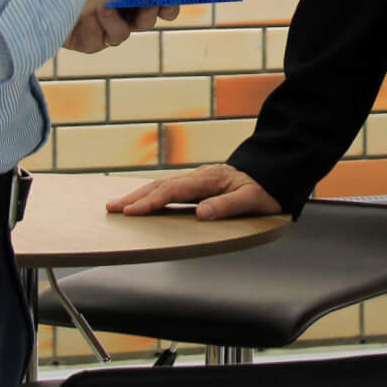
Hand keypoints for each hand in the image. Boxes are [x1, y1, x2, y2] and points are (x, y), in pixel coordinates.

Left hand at [63, 3, 179, 54]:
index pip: (161, 3)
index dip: (169, 6)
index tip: (168, 2)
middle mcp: (122, 13)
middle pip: (147, 21)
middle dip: (148, 14)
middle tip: (144, 4)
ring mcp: (104, 29)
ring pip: (121, 35)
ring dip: (114, 21)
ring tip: (102, 5)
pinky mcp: (86, 42)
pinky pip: (96, 42)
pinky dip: (92, 28)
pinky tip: (83, 13)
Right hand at [106, 163, 282, 219]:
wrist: (275, 173)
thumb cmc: (265, 189)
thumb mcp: (253, 200)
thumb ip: (228, 206)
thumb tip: (202, 213)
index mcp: (209, 180)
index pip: (173, 190)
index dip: (151, 201)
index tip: (131, 211)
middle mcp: (199, 176)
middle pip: (161, 185)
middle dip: (135, 197)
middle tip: (111, 208)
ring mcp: (197, 179)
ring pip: (163, 185)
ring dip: (139, 195)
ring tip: (118, 205)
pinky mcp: (198, 184)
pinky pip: (170, 188)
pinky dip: (151, 194)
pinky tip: (142, 200)